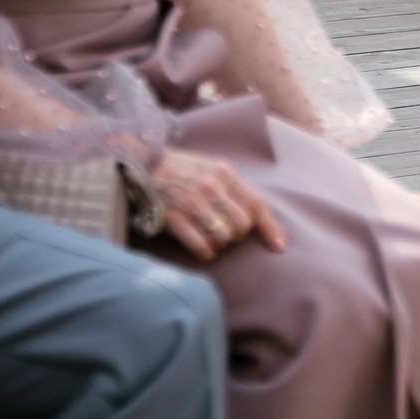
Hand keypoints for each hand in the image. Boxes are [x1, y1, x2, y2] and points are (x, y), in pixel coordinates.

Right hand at [153, 149, 286, 260]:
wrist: (141, 166)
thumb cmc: (181, 171)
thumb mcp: (210, 167)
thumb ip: (233, 187)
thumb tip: (256, 216)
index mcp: (224, 172)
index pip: (256, 203)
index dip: (269, 228)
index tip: (278, 246)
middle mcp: (211, 186)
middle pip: (241, 225)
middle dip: (237, 234)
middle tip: (224, 231)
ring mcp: (191, 203)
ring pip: (223, 238)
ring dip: (219, 243)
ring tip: (209, 235)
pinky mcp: (173, 219)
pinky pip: (201, 247)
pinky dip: (205, 252)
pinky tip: (200, 247)